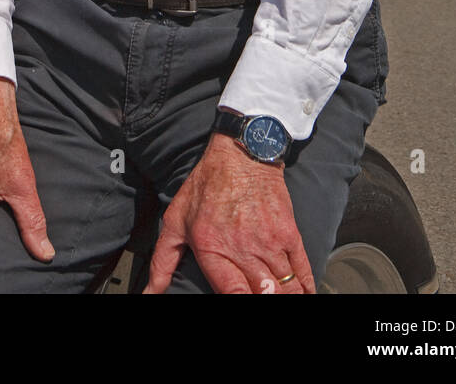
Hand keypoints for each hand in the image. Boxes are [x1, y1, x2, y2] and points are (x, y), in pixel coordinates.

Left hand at [145, 134, 314, 294]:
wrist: (242, 153)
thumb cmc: (208, 185)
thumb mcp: (176, 219)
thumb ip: (163, 260)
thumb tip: (150, 292)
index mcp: (212, 248)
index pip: (232, 294)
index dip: (240, 302)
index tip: (242, 300)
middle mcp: (243, 248)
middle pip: (263, 296)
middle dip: (264, 300)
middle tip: (259, 295)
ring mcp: (269, 242)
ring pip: (285, 288)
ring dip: (284, 296)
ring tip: (278, 296)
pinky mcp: (289, 233)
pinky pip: (302, 270)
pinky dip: (305, 287)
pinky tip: (302, 293)